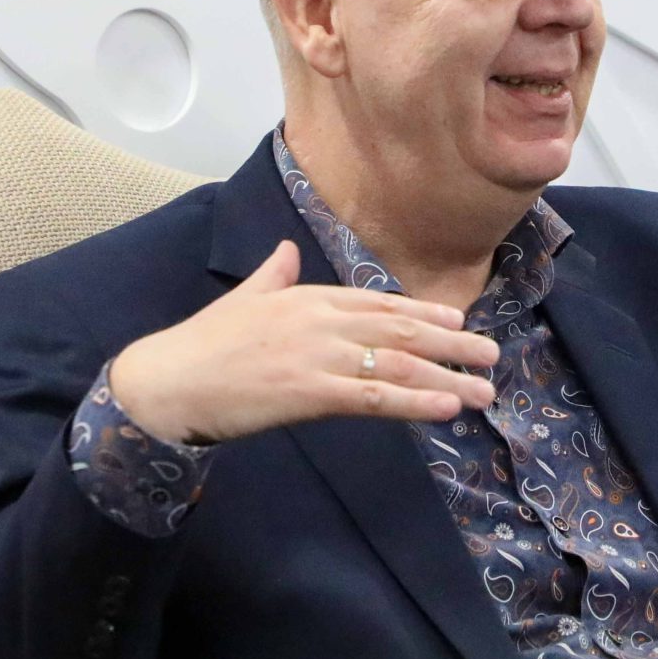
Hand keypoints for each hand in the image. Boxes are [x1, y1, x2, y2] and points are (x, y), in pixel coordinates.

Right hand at [107, 240, 500, 443]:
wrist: (167, 381)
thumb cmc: (202, 345)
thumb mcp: (242, 300)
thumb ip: (271, 275)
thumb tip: (283, 250)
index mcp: (307, 296)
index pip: (379, 302)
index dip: (424, 313)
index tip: (459, 322)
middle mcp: (320, 320)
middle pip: (400, 330)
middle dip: (452, 344)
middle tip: (490, 355)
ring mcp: (317, 355)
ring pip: (397, 364)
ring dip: (446, 377)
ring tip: (481, 391)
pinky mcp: (309, 392)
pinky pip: (373, 397)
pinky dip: (413, 402)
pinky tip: (444, 408)